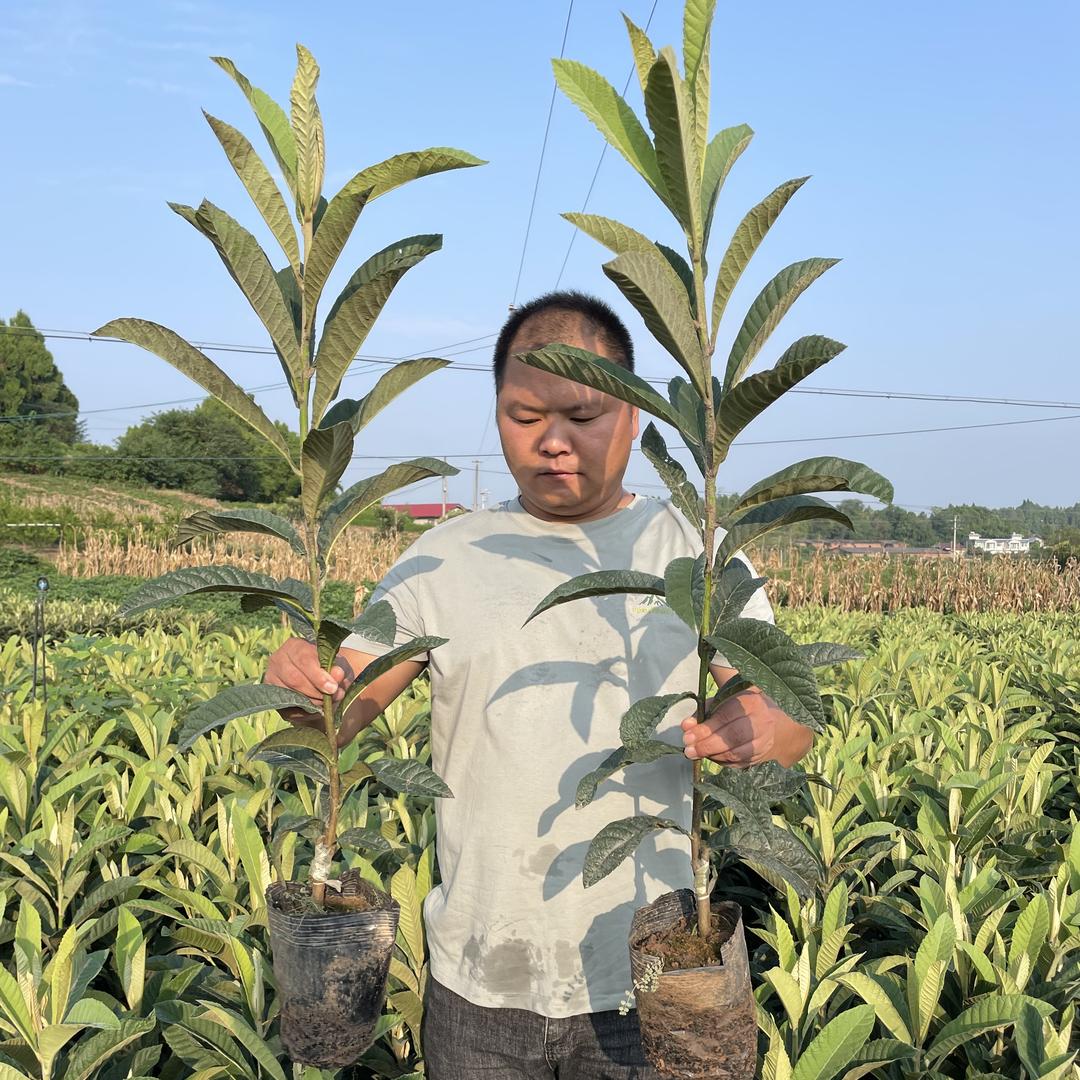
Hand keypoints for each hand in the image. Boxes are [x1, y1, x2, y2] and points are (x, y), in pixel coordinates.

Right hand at [263, 638, 354, 729]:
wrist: (323, 681)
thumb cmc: (330, 669)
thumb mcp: (339, 666)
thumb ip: (339, 670)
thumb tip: (337, 674)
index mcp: (295, 645)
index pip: (304, 659)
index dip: (319, 676)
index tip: (332, 688)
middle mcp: (278, 659)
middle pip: (294, 679)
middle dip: (315, 692)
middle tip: (331, 698)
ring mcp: (271, 678)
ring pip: (290, 695)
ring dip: (311, 702)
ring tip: (325, 702)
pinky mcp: (272, 696)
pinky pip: (287, 709)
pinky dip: (304, 711)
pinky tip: (315, 709)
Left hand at [681, 687, 811, 767]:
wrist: (780, 722)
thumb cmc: (746, 708)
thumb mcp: (727, 701)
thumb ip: (706, 711)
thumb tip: (686, 726)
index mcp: (752, 703)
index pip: (726, 717)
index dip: (705, 728)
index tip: (687, 734)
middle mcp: (762, 723)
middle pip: (732, 738)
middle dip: (706, 745)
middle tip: (689, 749)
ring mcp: (764, 743)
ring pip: (735, 754)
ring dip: (711, 755)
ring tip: (695, 753)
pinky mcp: (762, 758)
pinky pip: (738, 764)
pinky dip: (720, 761)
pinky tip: (710, 756)